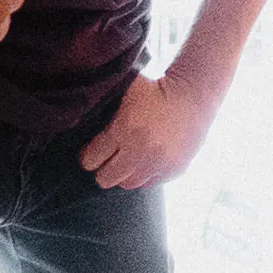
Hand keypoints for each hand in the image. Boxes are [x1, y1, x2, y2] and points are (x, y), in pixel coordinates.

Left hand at [80, 70, 211, 191]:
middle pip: (105, 178)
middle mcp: (140, 151)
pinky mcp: (174, 170)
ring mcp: (159, 163)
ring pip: (127, 184)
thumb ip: (104, 106)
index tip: (90, 150)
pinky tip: (146, 159)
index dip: (88, 155)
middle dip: (102, 168)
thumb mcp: (126, 91)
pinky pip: (149, 183)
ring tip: (126, 159)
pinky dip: (144, 174)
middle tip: (106, 158)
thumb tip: (77, 114)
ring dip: (124, 173)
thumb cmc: (156, 88)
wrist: (195, 94)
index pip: (90, 160)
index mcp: (124, 130)